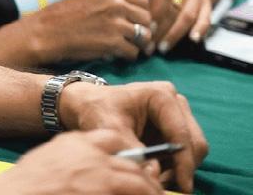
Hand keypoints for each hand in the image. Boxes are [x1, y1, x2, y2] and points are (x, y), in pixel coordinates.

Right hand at [0, 130, 163, 194]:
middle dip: (147, 177)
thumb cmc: (27, 182)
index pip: (112, 138)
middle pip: (131, 162)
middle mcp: (92, 157)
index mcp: (77, 142)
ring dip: (151, 191)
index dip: (129, 151)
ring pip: (137, 182)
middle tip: (156, 188)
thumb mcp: (50, 157)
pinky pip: (130, 192)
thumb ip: (72, 156)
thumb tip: (89, 167)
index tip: (137, 163)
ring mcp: (99, 179)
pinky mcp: (102, 193)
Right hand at [29, 0, 152, 62]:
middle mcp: (116, 3)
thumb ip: (113, 1)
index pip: (144, 0)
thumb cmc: (65, 16)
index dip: (141, 13)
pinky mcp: (113, 43)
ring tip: (122, 47)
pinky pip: (133, 53)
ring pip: (144, 37)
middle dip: (142, 30)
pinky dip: (126, 56)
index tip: (133, 22)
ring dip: (136, 45)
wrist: (45, 32)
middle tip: (131, 38)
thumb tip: (138, 15)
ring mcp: (116, 23)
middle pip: (147, 18)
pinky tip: (114, 54)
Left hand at [58, 80, 207, 192]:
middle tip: (163, 186)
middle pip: (194, 143)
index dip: (183, 162)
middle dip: (182, 168)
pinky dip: (174, 167)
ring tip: (155, 180)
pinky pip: (184, 153)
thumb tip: (154, 173)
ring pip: (192, 151)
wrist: (88, 105)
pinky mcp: (174, 127)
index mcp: (161, 95)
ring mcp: (177, 114)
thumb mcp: (109, 128)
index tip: (182, 186)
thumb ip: (132, 150)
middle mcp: (175, 102)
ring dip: (178, 170)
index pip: (181, 134)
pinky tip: (155, 172)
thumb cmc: (97, 110)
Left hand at [147, 0, 211, 52]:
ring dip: (176, 34)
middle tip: (152, 44)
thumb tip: (136, 21)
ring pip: (190, 15)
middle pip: (176, 7)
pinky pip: (207, 17)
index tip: (146, 28)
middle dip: (163, 29)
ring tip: (164, 47)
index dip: (156, 13)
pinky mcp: (209, 1)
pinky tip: (193, 40)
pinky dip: (200, 29)